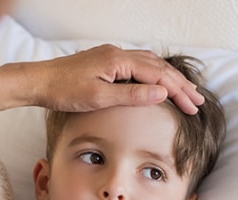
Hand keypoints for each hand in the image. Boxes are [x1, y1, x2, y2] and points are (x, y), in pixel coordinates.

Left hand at [0, 44, 204, 114]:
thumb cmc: (64, 91)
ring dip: (168, 78)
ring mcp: (111, 56)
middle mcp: (118, 54)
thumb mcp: (99, 98)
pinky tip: (156, 82)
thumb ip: (132, 95)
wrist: (39, 82)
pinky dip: (153, 74)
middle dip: (180, 85)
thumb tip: (162, 92)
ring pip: (149, 64)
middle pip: (158, 67)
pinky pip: (137, 65)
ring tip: (184, 92)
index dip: (178, 91)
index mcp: (119, 61)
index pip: (158, 75)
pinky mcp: (105, 62)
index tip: (192, 107)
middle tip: (197, 102)